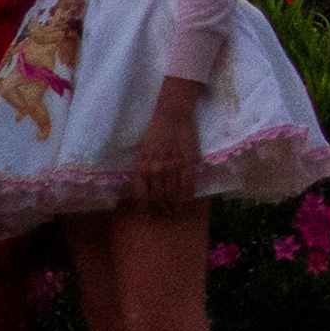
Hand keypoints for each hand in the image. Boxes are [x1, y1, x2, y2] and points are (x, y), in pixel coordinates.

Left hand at [132, 82, 200, 215]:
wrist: (172, 114)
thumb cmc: (155, 131)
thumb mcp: (141, 151)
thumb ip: (142, 168)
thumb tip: (143, 186)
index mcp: (142, 168)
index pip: (143, 196)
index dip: (147, 209)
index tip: (150, 216)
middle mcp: (156, 170)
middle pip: (159, 197)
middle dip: (162, 210)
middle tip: (165, 216)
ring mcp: (173, 166)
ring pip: (173, 193)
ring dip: (174, 205)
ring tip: (176, 211)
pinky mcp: (188, 161)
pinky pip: (188, 183)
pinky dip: (188, 194)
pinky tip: (188, 200)